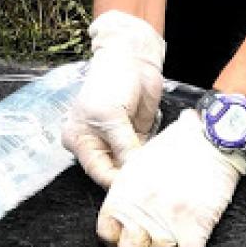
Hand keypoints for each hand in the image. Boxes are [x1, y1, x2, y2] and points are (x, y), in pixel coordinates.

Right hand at [62, 11, 165, 187]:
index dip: (117, 182)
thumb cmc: (111, 79)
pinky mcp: (136, 135)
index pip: (99, 172)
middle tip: (151, 187)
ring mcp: (118, 140)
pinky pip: (144, 154)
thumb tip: (135, 173)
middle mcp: (97, 144)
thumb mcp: (112, 115)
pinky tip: (164, 163)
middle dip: (132, 178)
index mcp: (81, 140)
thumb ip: (123, 145)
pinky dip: (153, 159)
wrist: (132, 56)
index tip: (137, 190)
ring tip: (160, 177)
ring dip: (145, 170)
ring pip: (131, 165)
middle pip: (114, 171)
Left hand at [97, 110, 245, 246]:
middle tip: (151, 239)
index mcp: (127, 191)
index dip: (116, 238)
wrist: (213, 139)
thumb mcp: (139, 160)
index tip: (125, 237)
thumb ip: (126, 188)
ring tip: (174, 236)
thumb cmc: (180, 145)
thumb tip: (121, 213)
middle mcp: (145, 207)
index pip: (107, 232)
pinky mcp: (197, 225)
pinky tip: (187, 246)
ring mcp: (170, 218)